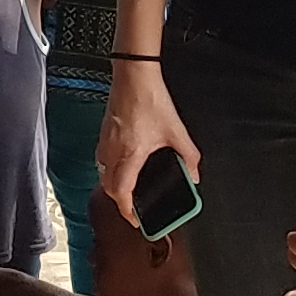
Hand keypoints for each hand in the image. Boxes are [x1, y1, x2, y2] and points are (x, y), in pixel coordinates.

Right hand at [97, 59, 199, 237]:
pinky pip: (102, 160)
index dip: (126, 211)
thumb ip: (189, 156)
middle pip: (109, 187)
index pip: (121, 192)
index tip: (134, 220)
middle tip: (132, 208)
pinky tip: (122, 166)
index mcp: (130, 154)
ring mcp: (105, 142)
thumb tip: (194, 174)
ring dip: (114, 186)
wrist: (134, 75)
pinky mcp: (104, 133)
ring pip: (103, 174)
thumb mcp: (176, 130)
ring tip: (128, 190)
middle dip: (120, 202)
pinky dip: (109, 170)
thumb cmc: (150, 99)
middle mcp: (113, 151)